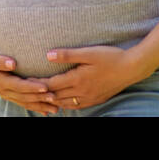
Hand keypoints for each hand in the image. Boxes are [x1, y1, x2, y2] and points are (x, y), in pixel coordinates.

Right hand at [0, 45, 60, 115]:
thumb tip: (12, 63)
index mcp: (0, 82)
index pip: (19, 86)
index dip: (32, 87)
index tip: (45, 87)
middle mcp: (4, 90)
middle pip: (25, 97)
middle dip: (40, 99)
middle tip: (55, 99)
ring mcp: (7, 94)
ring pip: (26, 102)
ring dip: (40, 106)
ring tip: (55, 109)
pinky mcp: (10, 94)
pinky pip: (23, 102)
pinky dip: (35, 107)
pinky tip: (46, 111)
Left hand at [24, 46, 145, 110]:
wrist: (131, 68)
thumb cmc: (110, 56)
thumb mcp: (88, 52)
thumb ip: (67, 54)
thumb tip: (47, 55)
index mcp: (77, 79)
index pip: (52, 84)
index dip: (38, 84)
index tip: (27, 81)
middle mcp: (81, 92)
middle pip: (56, 96)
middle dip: (42, 94)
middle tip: (29, 91)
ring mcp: (89, 98)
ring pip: (65, 104)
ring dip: (53, 101)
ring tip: (42, 98)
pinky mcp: (96, 100)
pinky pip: (77, 106)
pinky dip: (66, 105)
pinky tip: (62, 102)